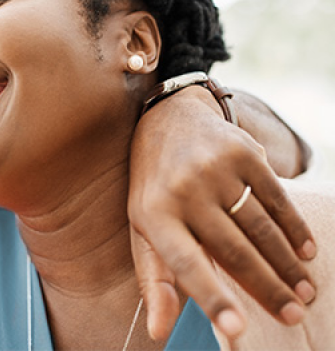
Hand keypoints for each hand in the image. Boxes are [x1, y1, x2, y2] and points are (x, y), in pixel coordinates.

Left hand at [128, 86, 315, 340]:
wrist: (168, 118)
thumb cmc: (155, 185)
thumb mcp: (142, 226)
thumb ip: (155, 277)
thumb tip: (159, 332)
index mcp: (153, 213)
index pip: (183, 263)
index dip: (211, 297)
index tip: (237, 330)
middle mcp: (182, 189)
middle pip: (234, 250)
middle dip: (269, 289)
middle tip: (293, 315)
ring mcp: (213, 168)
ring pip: (260, 227)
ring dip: (287, 264)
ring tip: (304, 290)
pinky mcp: (241, 152)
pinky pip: (275, 197)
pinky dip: (293, 226)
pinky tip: (305, 250)